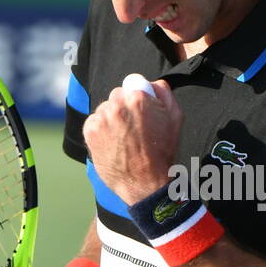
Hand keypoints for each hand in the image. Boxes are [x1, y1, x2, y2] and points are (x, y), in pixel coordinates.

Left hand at [83, 77, 181, 202]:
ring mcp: (101, 119)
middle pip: (118, 94)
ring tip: (123, 137)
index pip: (133, 83)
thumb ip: (164, 93)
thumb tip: (152, 83)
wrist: (144, 184)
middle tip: (133, 126)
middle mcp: (117, 106)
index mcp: (138, 98)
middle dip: (124, 105)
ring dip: (112, 117)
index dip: (138, 96)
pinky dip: (101, 129)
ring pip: (105, 107)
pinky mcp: (89, 131)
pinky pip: (94, 120)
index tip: (141, 109)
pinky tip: (113, 142)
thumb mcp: (175, 118)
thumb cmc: (162, 153)